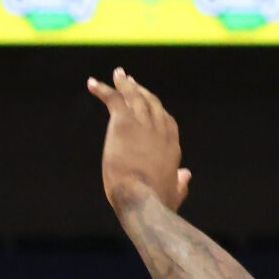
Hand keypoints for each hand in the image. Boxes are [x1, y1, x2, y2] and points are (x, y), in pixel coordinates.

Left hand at [87, 68, 191, 213]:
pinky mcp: (124, 124)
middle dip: (142, 91)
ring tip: (118, 74)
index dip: (157, 110)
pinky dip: (103, 89)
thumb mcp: (174, 194)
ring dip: (125, 84)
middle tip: (132, 81)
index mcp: (172, 147)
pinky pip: (114, 100)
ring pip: (135, 97)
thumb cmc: (156, 203)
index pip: (166, 122)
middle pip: (152, 103)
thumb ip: (181, 184)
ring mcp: (143, 125)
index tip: (149, 102)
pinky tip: (92, 83)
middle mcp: (160, 132)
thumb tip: (187, 175)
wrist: (142, 200)